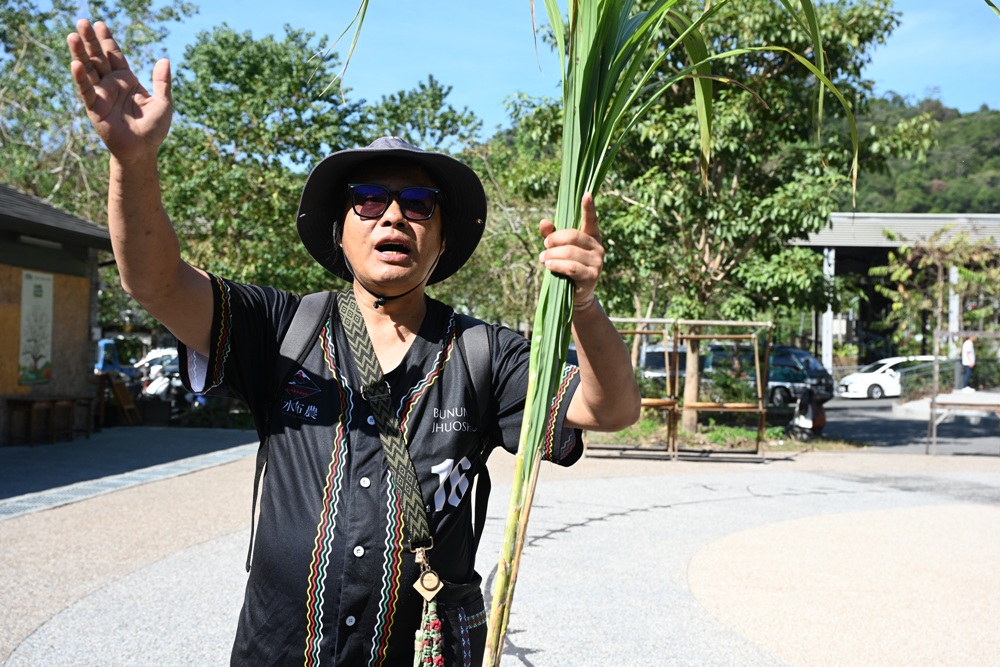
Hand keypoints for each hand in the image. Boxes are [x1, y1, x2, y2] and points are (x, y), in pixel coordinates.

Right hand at [67, 19, 172, 162]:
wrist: (143, 151)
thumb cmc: (154, 128)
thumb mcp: (163, 103)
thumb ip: (162, 83)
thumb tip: (165, 60)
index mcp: (127, 80)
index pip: (115, 55)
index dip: (107, 40)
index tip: (100, 24)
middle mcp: (111, 84)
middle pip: (99, 58)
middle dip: (91, 41)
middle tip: (82, 21)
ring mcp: (102, 95)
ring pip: (89, 70)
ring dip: (80, 54)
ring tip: (73, 36)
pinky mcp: (95, 108)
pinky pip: (87, 91)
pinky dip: (81, 78)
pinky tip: (76, 64)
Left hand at [538, 193, 603, 311]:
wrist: (577, 294)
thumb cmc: (567, 266)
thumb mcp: (558, 249)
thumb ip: (551, 234)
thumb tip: (543, 222)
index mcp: (591, 236)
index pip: (591, 219)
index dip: (589, 207)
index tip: (586, 194)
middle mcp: (598, 247)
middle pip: (573, 235)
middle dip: (554, 239)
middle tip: (544, 245)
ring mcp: (597, 261)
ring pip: (570, 252)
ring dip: (552, 255)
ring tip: (543, 259)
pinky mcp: (592, 275)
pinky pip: (571, 267)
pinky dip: (557, 265)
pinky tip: (549, 265)